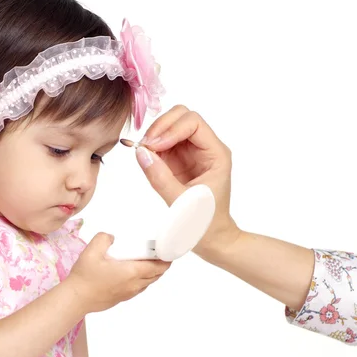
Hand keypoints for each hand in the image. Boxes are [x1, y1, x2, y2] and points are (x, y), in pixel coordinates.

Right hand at [67, 232, 170, 312]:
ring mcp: (128, 293)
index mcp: (132, 272)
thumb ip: (104, 238)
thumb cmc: (85, 276)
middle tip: (158, 254)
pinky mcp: (121, 298)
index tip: (168, 252)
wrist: (76, 298)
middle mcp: (134, 285)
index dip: (166, 260)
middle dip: (160, 266)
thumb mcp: (92, 250)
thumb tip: (111, 238)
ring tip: (146, 262)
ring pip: (147, 283)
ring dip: (151, 273)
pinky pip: (138, 288)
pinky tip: (131, 273)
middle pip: (155, 276)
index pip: (157, 267)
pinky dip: (141, 280)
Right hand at [135, 105, 239, 258]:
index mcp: (216, 154)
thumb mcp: (181, 203)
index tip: (153, 145)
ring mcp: (191, 153)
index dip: (171, 128)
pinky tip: (145, 158)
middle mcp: (205, 148)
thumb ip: (160, 177)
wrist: (212, 239)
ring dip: (154, 135)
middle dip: (161, 126)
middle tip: (145, 146)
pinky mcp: (178, 160)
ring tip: (143, 153)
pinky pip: (162, 143)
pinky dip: (151, 146)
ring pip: (170, 126)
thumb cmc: (204, 224)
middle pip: (182, 117)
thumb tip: (140, 152)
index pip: (193, 122)